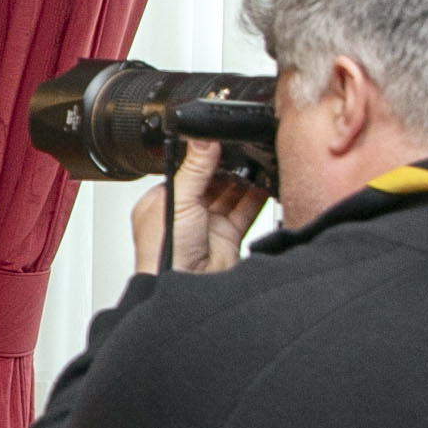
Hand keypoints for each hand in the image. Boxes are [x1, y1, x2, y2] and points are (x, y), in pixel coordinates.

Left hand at [129, 140, 266, 275]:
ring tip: (258, 162)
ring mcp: (207, 225)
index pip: (188, 171)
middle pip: (212, 181)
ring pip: (231, 195)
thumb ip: (195, 168)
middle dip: (229, 168)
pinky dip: (256, 198)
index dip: (205, 158)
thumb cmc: (164, 253)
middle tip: (245, 150)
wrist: (184, 289)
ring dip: (245, 181)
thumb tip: (203, 139)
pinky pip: (245, 211)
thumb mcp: (178, 200)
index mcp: (162, 201)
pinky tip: (265, 183)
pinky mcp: (227, 237)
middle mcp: (185, 213)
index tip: (222, 142)